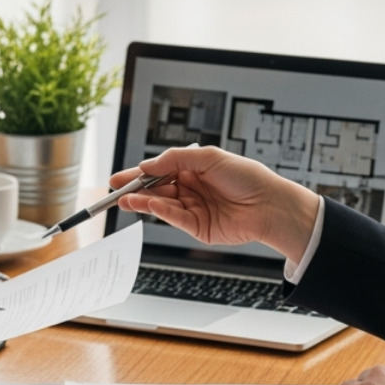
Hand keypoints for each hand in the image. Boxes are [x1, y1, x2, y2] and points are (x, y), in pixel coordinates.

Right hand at [111, 145, 320, 262]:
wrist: (269, 204)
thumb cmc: (247, 177)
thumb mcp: (208, 157)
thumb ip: (174, 159)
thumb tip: (147, 165)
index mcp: (194, 170)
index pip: (160, 171)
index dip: (139, 173)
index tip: (119, 177)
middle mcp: (192, 189)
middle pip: (156, 189)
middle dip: (135, 190)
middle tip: (116, 191)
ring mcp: (194, 209)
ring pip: (162, 204)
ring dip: (143, 201)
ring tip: (125, 199)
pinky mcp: (198, 227)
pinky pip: (175, 218)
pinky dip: (161, 211)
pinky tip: (151, 203)